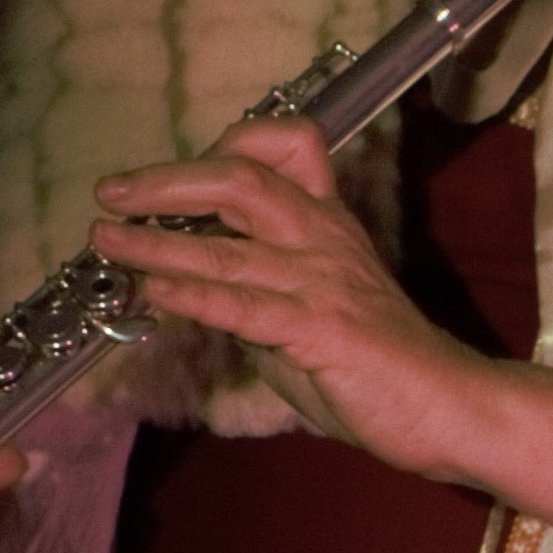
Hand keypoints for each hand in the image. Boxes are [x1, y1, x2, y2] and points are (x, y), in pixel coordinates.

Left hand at [88, 118, 495, 478]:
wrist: (445, 406)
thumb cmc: (373, 365)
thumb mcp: (306, 310)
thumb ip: (255, 288)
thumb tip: (192, 283)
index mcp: (325, 223)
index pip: (286, 147)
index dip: (224, 147)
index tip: (167, 175)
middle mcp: (323, 237)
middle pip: (240, 180)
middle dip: (167, 183)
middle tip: (111, 195)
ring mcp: (323, 281)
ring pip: (228, 248)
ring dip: (157, 243)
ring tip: (108, 241)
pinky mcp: (322, 329)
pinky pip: (248, 305)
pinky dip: (196, 295)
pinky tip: (155, 291)